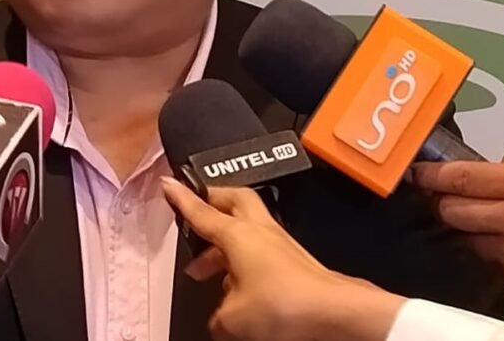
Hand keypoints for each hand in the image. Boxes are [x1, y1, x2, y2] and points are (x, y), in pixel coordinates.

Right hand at [161, 178, 402, 340]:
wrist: (335, 313)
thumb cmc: (284, 305)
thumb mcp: (234, 319)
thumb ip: (217, 317)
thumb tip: (218, 321)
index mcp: (236, 234)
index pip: (201, 211)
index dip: (181, 198)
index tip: (168, 183)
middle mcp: (258, 230)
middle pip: (232, 200)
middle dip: (212, 201)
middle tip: (196, 210)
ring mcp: (279, 243)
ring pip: (246, 227)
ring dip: (224, 241)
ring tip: (206, 268)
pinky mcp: (293, 260)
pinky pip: (261, 250)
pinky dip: (243, 260)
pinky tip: (237, 287)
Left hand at [410, 149, 503, 308]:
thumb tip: (483, 173)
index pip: (457, 179)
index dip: (430, 176)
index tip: (416, 174)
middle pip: (451, 214)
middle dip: (443, 205)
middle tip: (447, 198)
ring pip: (471, 244)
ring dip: (473, 234)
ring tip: (491, 224)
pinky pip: (500, 270)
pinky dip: (502, 258)